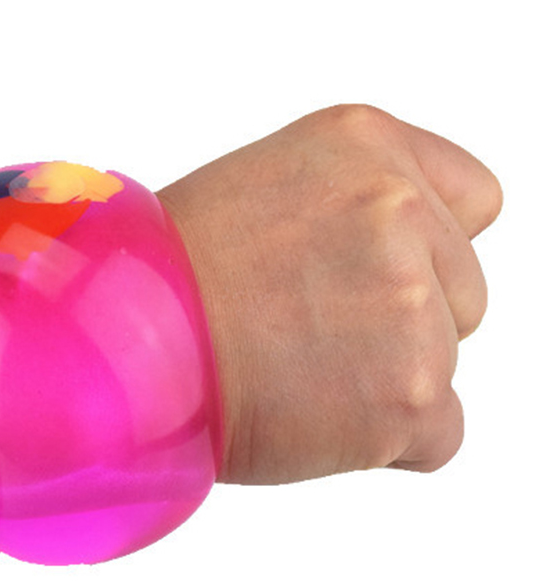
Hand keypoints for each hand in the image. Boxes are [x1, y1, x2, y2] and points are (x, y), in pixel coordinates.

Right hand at [158, 104, 502, 483]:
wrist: (115, 342)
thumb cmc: (163, 276)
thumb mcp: (261, 187)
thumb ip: (352, 208)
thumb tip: (412, 265)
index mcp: (364, 145)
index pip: (473, 202)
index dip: (427, 248)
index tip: (370, 276)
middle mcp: (399, 210)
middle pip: (463, 292)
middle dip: (401, 321)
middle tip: (305, 333)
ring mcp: (412, 302)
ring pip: (443, 363)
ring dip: (383, 380)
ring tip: (289, 372)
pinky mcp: (412, 391)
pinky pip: (440, 434)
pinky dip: (384, 442)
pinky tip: (309, 416)